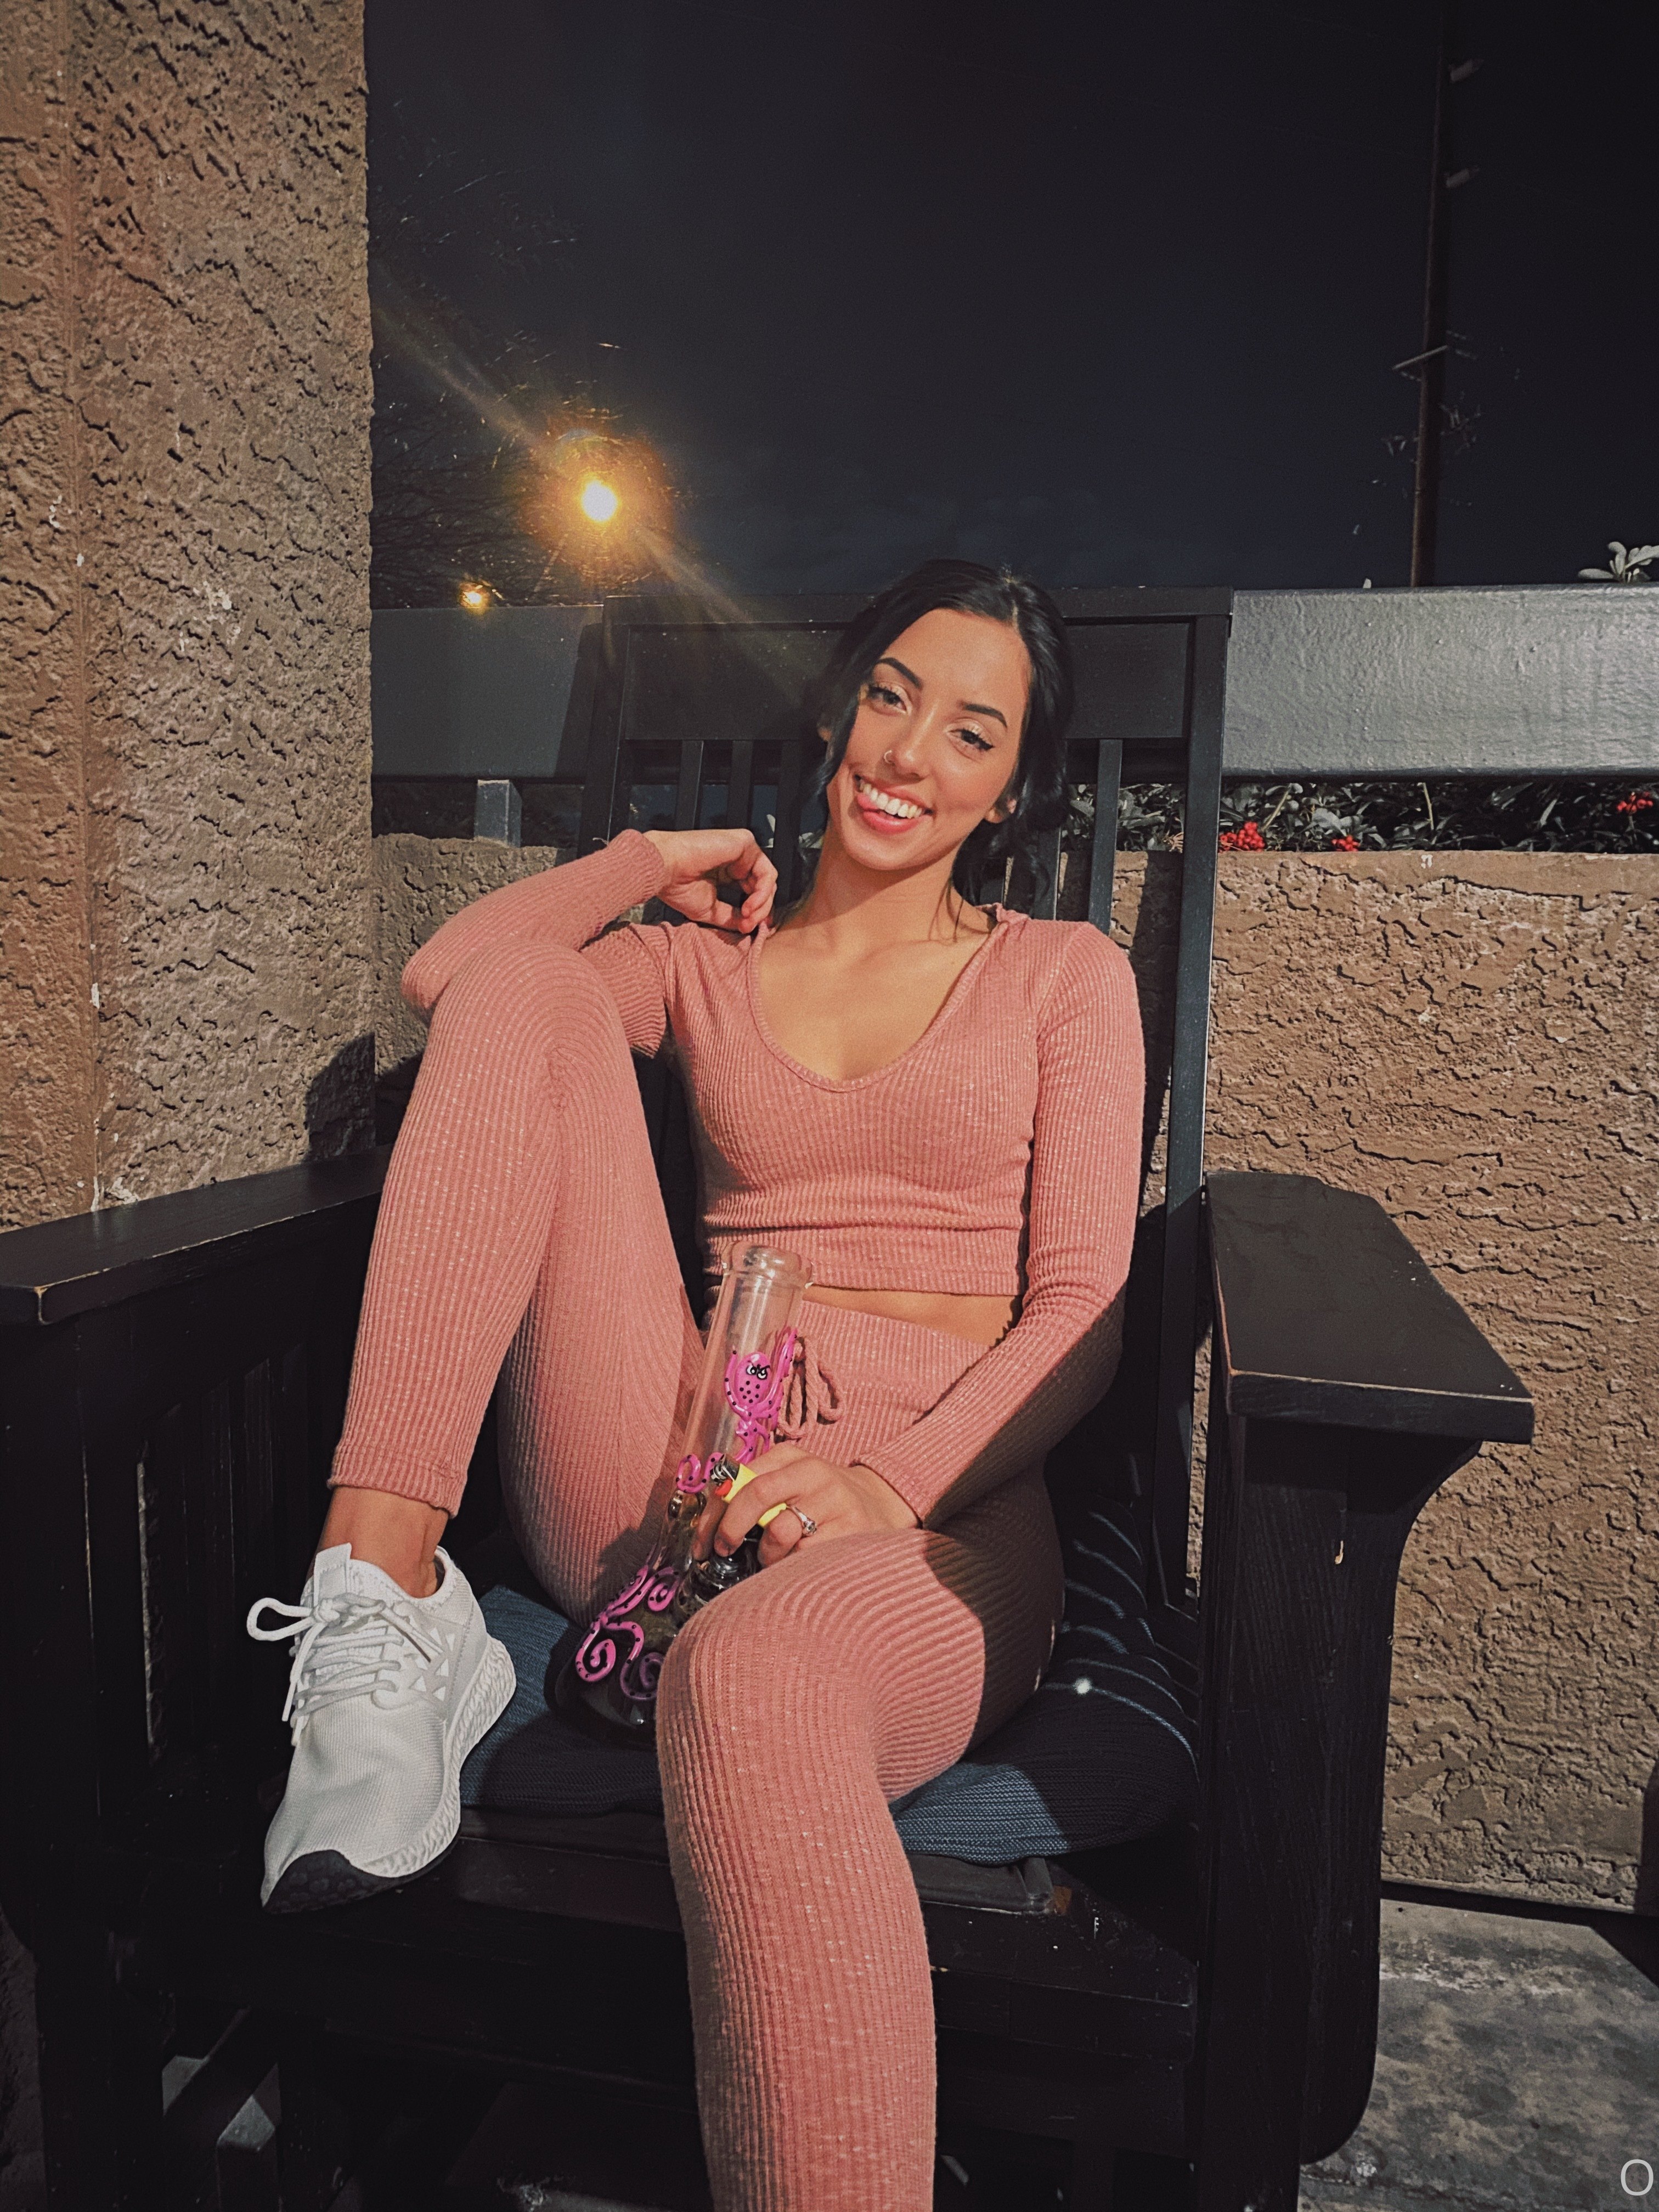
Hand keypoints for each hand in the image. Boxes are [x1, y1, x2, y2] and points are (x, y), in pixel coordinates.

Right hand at [642, 828, 775, 933]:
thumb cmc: (676, 885)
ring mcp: (741, 850)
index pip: (751, 891)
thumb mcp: (709, 909)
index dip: (757, 911)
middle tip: (748, 925)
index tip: (753, 928)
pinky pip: (766, 871)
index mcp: (725, 872)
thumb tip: (749, 926)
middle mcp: (734, 860)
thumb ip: (731, 916)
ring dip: (761, 904)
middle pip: (762, 886)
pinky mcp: (745, 843)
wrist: (664, 868)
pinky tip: (750, 905)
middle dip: (759, 910)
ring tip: (747, 916)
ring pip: (768, 880)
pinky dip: (762, 892)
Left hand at [711, 1445, 918, 1567]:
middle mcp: (812, 1472)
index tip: (703, 1541)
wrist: (882, 1504)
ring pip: (780, 1531)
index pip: (740, 1478)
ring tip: (771, 1560)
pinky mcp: (850, 1530)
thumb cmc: (822, 1499)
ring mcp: (833, 1501)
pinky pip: (806, 1556)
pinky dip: (791, 1567)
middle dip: (730, 1528)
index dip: (714, 1511)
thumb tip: (710, 1521)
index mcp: (790, 1457)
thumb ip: (756, 1491)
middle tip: (723, 1550)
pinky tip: (795, 1567)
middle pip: (757, 1494)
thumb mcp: (791, 1482)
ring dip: (765, 1554)